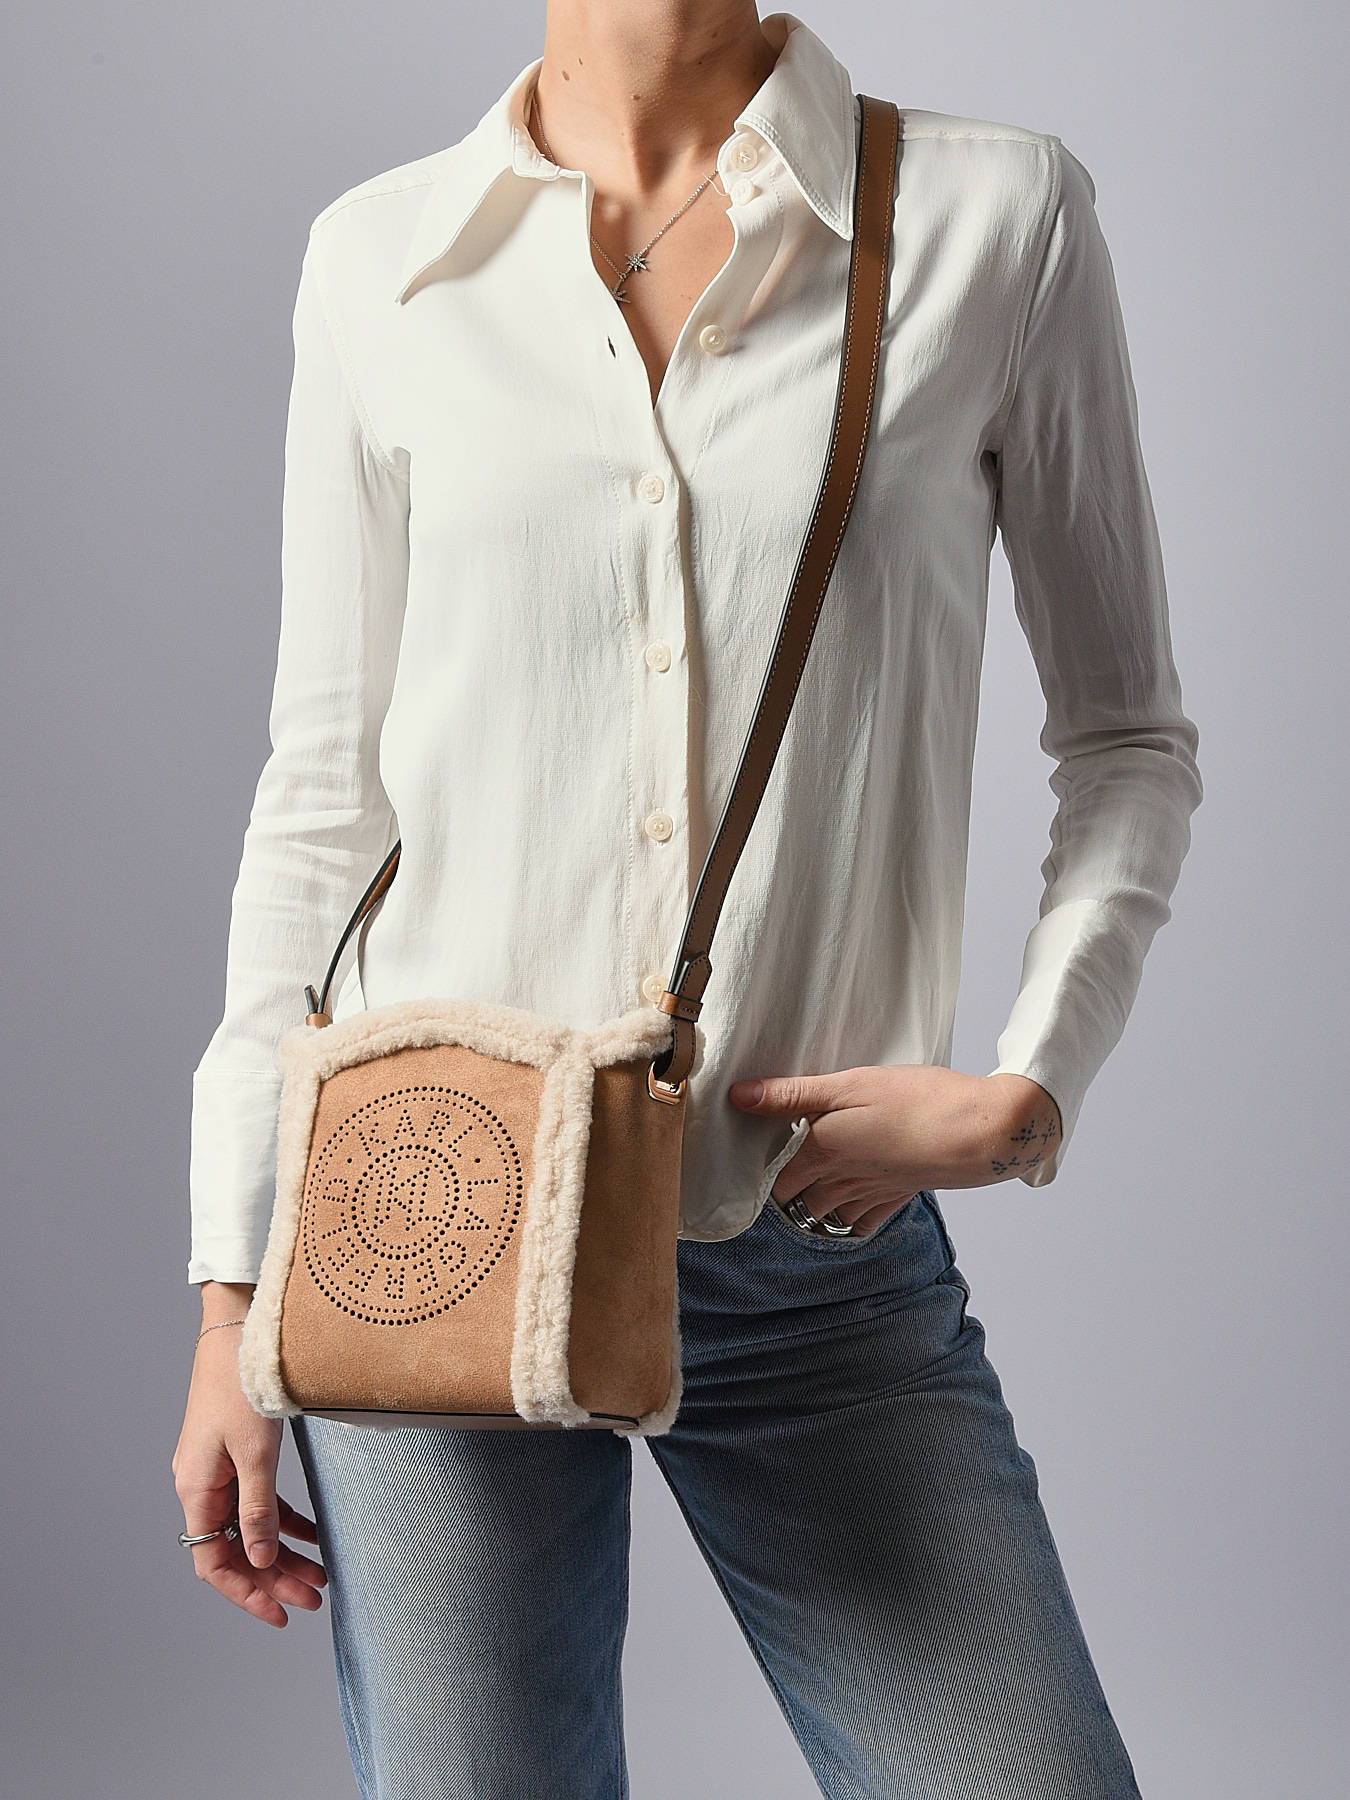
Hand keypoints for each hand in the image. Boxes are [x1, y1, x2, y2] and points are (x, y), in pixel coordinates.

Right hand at [172, 1296, 327, 1628]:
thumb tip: (261, 1561)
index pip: (214, 1563)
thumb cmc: (242, 1386)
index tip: (280, 1615)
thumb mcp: (256, 1453)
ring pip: (250, 1528)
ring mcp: (218, 1471)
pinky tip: (315, 1535)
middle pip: (235, 1550)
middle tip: (315, 1600)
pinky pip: (259, 1501)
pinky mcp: (237, 1454)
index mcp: (196, 1491)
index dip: (246, 1594)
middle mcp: (201, 1486)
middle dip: (274, 1579)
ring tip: (322, 1576)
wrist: (238, 1330)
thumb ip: (258, 1509)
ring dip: (283, 1553)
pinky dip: (285, 1520)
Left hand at [728, 1064, 1061, 1234]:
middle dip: (775, 1191)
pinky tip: (842, 1206)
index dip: (751, 1171)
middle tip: (764, 1168)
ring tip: (797, 1184)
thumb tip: (738, 1096)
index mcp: (821, 1151)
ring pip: (823, 1215)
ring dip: (807, 1206)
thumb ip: (792, 1094)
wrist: (981, 1134)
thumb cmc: (916, 1100)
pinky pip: (860, 1224)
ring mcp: (870, 1193)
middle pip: (792, 1201)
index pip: (769, 1178)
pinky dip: (845, 1221)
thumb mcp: (849, 1085)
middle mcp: (840, 1181)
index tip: (740, 1157)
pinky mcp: (897, 1197)